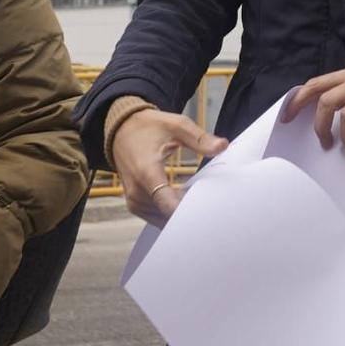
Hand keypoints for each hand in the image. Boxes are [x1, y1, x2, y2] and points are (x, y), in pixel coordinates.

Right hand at [112, 109, 227, 227]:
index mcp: (147, 172)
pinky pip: (156, 217)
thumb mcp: (176, 125)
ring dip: (181, 215)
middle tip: (214, 206)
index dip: (189, 211)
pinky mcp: (135, 206)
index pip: (167, 204)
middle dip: (191, 212)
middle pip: (168, 215)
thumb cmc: (149, 127)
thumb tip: (223, 146)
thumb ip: (200, 139)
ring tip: (202, 202)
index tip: (209, 210)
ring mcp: (134, 201)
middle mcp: (137, 192)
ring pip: (163, 220)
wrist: (121, 131)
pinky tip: (186, 203)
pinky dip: (171, 213)